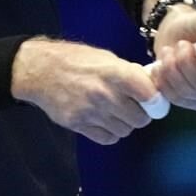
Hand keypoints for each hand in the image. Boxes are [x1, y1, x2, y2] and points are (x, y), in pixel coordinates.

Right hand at [11, 39, 156, 144]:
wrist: (40, 71)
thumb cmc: (76, 60)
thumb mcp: (105, 57)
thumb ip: (128, 73)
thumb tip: (151, 87)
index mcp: (114, 73)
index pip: (148, 94)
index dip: (155, 100)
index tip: (153, 100)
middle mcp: (104, 94)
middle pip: (140, 118)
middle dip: (141, 114)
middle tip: (133, 107)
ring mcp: (91, 112)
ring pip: (125, 130)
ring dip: (125, 124)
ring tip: (116, 112)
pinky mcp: (78, 125)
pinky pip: (107, 138)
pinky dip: (111, 133)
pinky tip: (105, 121)